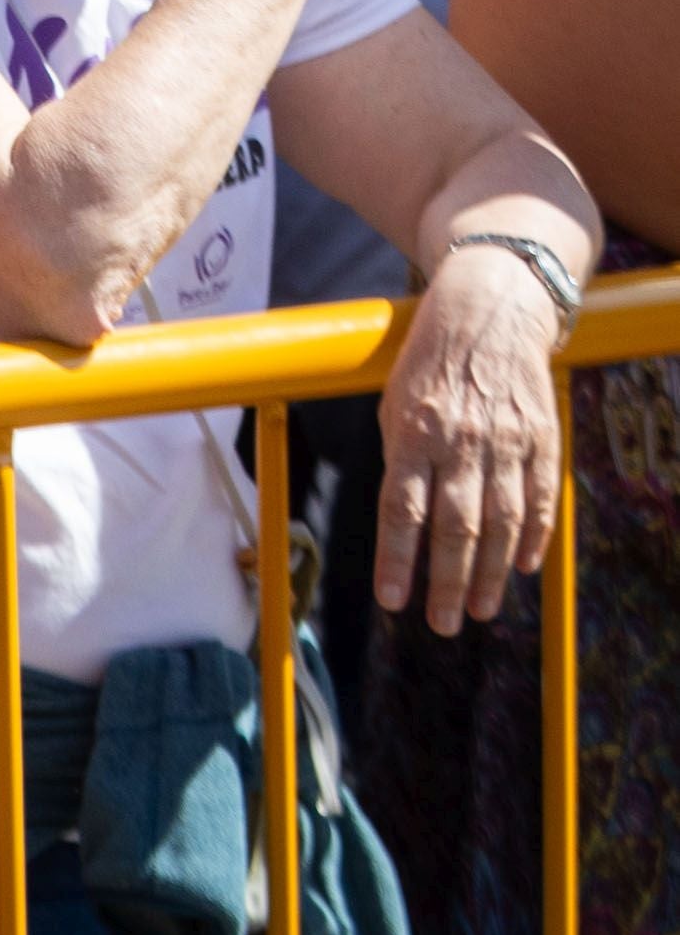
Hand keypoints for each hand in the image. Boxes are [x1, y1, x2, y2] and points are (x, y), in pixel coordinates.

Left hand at [378, 238, 570, 631]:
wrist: (490, 310)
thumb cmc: (428, 362)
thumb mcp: (394, 403)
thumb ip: (400, 460)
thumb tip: (401, 523)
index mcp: (414, 431)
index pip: (401, 510)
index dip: (397, 559)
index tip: (392, 601)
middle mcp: (462, 440)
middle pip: (454, 526)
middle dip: (446, 581)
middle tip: (441, 624)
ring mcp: (508, 442)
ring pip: (500, 523)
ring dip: (488, 573)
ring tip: (477, 611)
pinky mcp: (542, 440)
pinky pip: (539, 500)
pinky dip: (531, 539)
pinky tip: (519, 569)